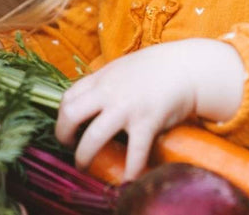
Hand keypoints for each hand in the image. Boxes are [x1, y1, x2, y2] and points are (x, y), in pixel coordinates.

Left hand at [54, 39, 245, 180]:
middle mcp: (109, 92)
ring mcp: (126, 108)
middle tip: (70, 148)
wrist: (186, 67)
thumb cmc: (155, 68)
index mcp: (101, 79)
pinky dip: (129, 170)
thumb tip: (91, 101)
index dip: (61, 117)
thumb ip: (105, 84)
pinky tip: (127, 180)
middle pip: (71, 115)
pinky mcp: (147, 122)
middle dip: (63, 136)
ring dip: (84, 157)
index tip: (68, 128)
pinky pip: (134, 153)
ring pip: (93, 137)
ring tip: (84, 167)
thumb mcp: (122, 68)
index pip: (68, 97)